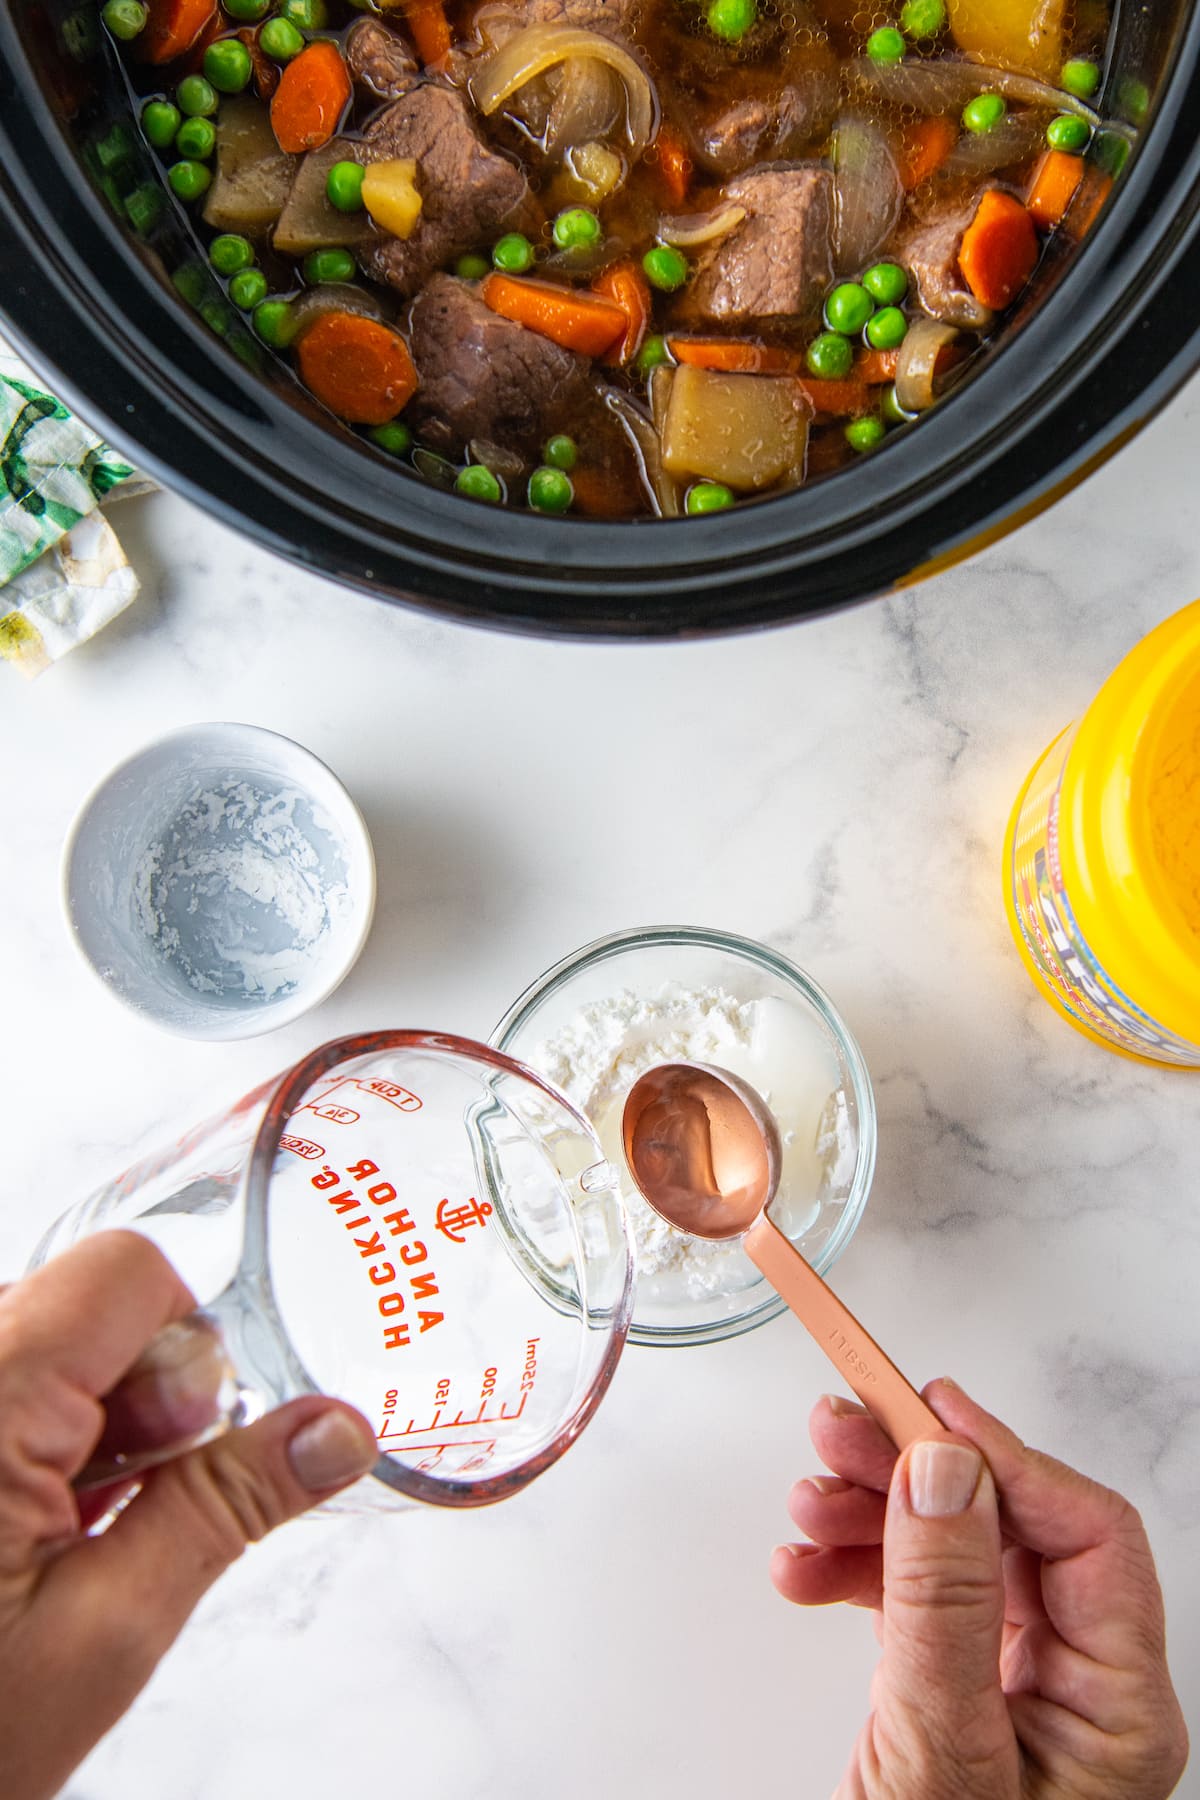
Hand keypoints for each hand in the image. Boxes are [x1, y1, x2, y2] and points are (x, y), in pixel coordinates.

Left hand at [0, 1231, 378, 1799]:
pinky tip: (14, 1535)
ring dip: (80, 1424)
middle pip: (84, 1304)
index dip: (185, 1350)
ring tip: (55, 1540)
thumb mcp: (106, 1631)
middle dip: (136, 1396)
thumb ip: (226, 1507)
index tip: (181, 1448)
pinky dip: (31, 1439)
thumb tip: (336, 1431)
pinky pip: (4, 1379)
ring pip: (42, 1341)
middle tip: (114, 1515)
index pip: (128, 1270)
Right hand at [771, 1379, 1187, 1799]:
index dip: (1005, 1458)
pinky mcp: (958, 1700)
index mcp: (1117, 1709)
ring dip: (870, 1517)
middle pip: (1009, 1531)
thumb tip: (945, 1470)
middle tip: (836, 1433)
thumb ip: (944, 1607)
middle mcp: (1078, 1691)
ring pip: (953, 1556)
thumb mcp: (938, 1753)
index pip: (1086, 1535)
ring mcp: (1016, 1694)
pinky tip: (802, 1572)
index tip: (920, 1412)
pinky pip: (913, 1604)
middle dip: (916, 1475)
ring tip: (803, 1507)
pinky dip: (853, 1574)